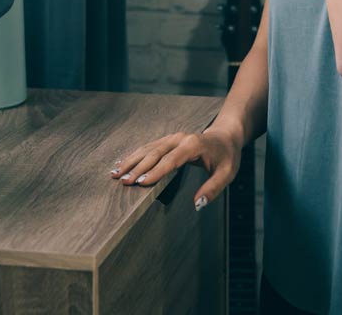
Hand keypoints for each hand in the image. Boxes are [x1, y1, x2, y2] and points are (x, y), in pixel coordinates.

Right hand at [107, 124, 242, 211]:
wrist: (225, 136)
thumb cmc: (227, 157)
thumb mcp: (227, 174)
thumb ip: (213, 188)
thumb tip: (198, 204)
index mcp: (193, 146)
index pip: (171, 160)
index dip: (155, 172)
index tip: (140, 183)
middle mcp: (179, 139)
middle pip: (154, 153)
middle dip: (137, 168)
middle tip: (122, 181)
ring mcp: (172, 138)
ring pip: (147, 149)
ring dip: (131, 161)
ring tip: (115, 173)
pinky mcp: (167, 140)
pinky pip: (148, 148)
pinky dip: (134, 156)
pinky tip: (122, 164)